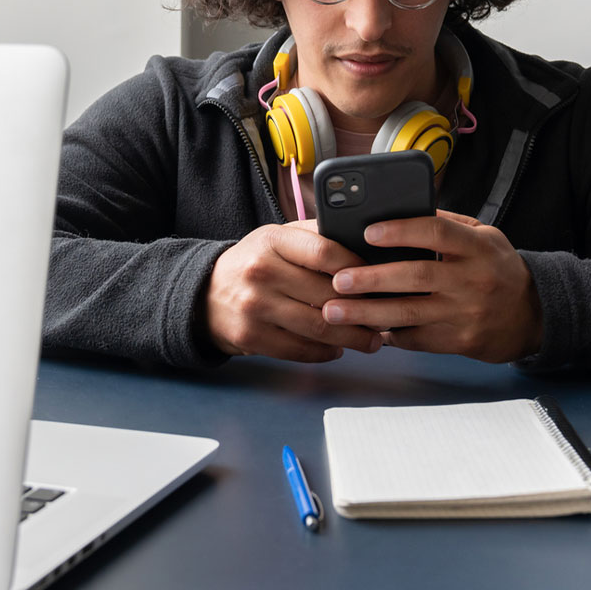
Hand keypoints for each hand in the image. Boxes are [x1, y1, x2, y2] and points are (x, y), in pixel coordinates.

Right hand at [206, 220, 381, 361]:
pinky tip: (339, 349)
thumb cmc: (254, 263)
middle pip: (328, 294)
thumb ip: (315, 236)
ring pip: (318, 327)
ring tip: (371, 340)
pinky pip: (300, 350)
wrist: (204, 295)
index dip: (357, 266)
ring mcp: (255, 306)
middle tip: (386, 315)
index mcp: (273, 240)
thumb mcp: (277, 238)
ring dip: (352, 338)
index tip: (378, 277)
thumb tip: (364, 240)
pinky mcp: (251, 336)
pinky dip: (325, 353)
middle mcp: (262, 271)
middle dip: (363, 309)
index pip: (325, 252)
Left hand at [320, 210, 542, 362]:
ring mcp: (466, 314)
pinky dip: (388, 334)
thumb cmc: (499, 269)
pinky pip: (416, 339)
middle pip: (416, 276)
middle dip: (372, 278)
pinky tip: (364, 329)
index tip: (369, 232)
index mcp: (477, 247)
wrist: (534, 315)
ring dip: (367, 313)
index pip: (437, 233)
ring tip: (334, 311)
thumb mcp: (485, 237)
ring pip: (409, 314)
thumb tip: (399, 212)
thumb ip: (447, 225)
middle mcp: (472, 280)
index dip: (401, 231)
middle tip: (338, 279)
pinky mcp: (459, 342)